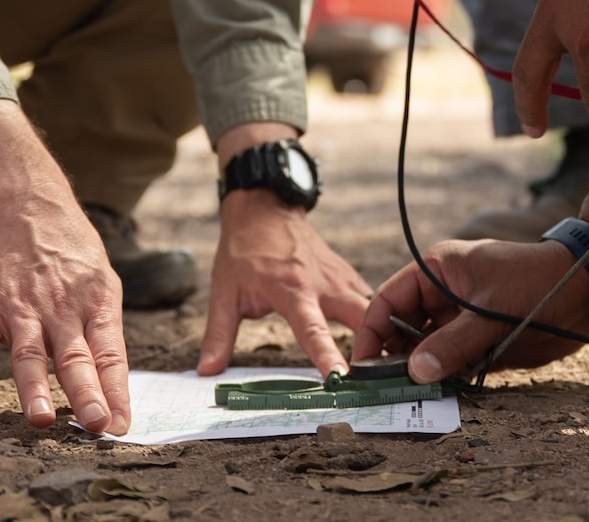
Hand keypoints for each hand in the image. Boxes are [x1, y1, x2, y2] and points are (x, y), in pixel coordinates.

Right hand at [0, 99, 130, 433]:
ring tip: (40, 417)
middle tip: (97, 425)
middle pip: (75, 357)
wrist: (29, 207)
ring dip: (34, 386)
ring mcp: (23, 307)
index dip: (117, 390)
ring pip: (30, 352)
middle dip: (87, 393)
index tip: (122, 426)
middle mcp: (62, 310)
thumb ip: (103, 337)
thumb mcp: (102, 287)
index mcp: (96, 306)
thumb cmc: (72, 257)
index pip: (110, 355)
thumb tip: (113, 392)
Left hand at [197, 189, 371, 376]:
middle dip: (373, 345)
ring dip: (376, 332)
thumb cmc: (244, 251)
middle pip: (361, 317)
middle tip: (376, 376)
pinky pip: (366, 298)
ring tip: (381, 361)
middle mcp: (322, 283)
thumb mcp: (224, 293)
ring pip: (370, 307)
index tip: (340, 379)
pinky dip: (372, 317)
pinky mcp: (345, 274)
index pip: (313, 330)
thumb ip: (218, 335)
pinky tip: (372, 336)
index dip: (327, 356)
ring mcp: (338, 277)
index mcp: (292, 290)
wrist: (264, 210)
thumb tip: (207, 370)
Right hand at [352, 240, 588, 384]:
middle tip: (385, 393)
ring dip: (419, 374)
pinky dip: (444, 380)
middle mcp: (442, 297)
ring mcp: (460, 321)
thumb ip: (453, 343)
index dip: (372, 331)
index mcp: (436, 272)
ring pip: (426, 351)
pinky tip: (438, 398)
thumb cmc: (537, 282)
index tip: (362, 365)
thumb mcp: (491, 311)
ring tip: (408, 401)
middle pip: (402, 330)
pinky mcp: (479, 343)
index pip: (388, 300)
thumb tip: (415, 373)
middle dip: (392, 359)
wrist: (586, 288)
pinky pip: (451, 364)